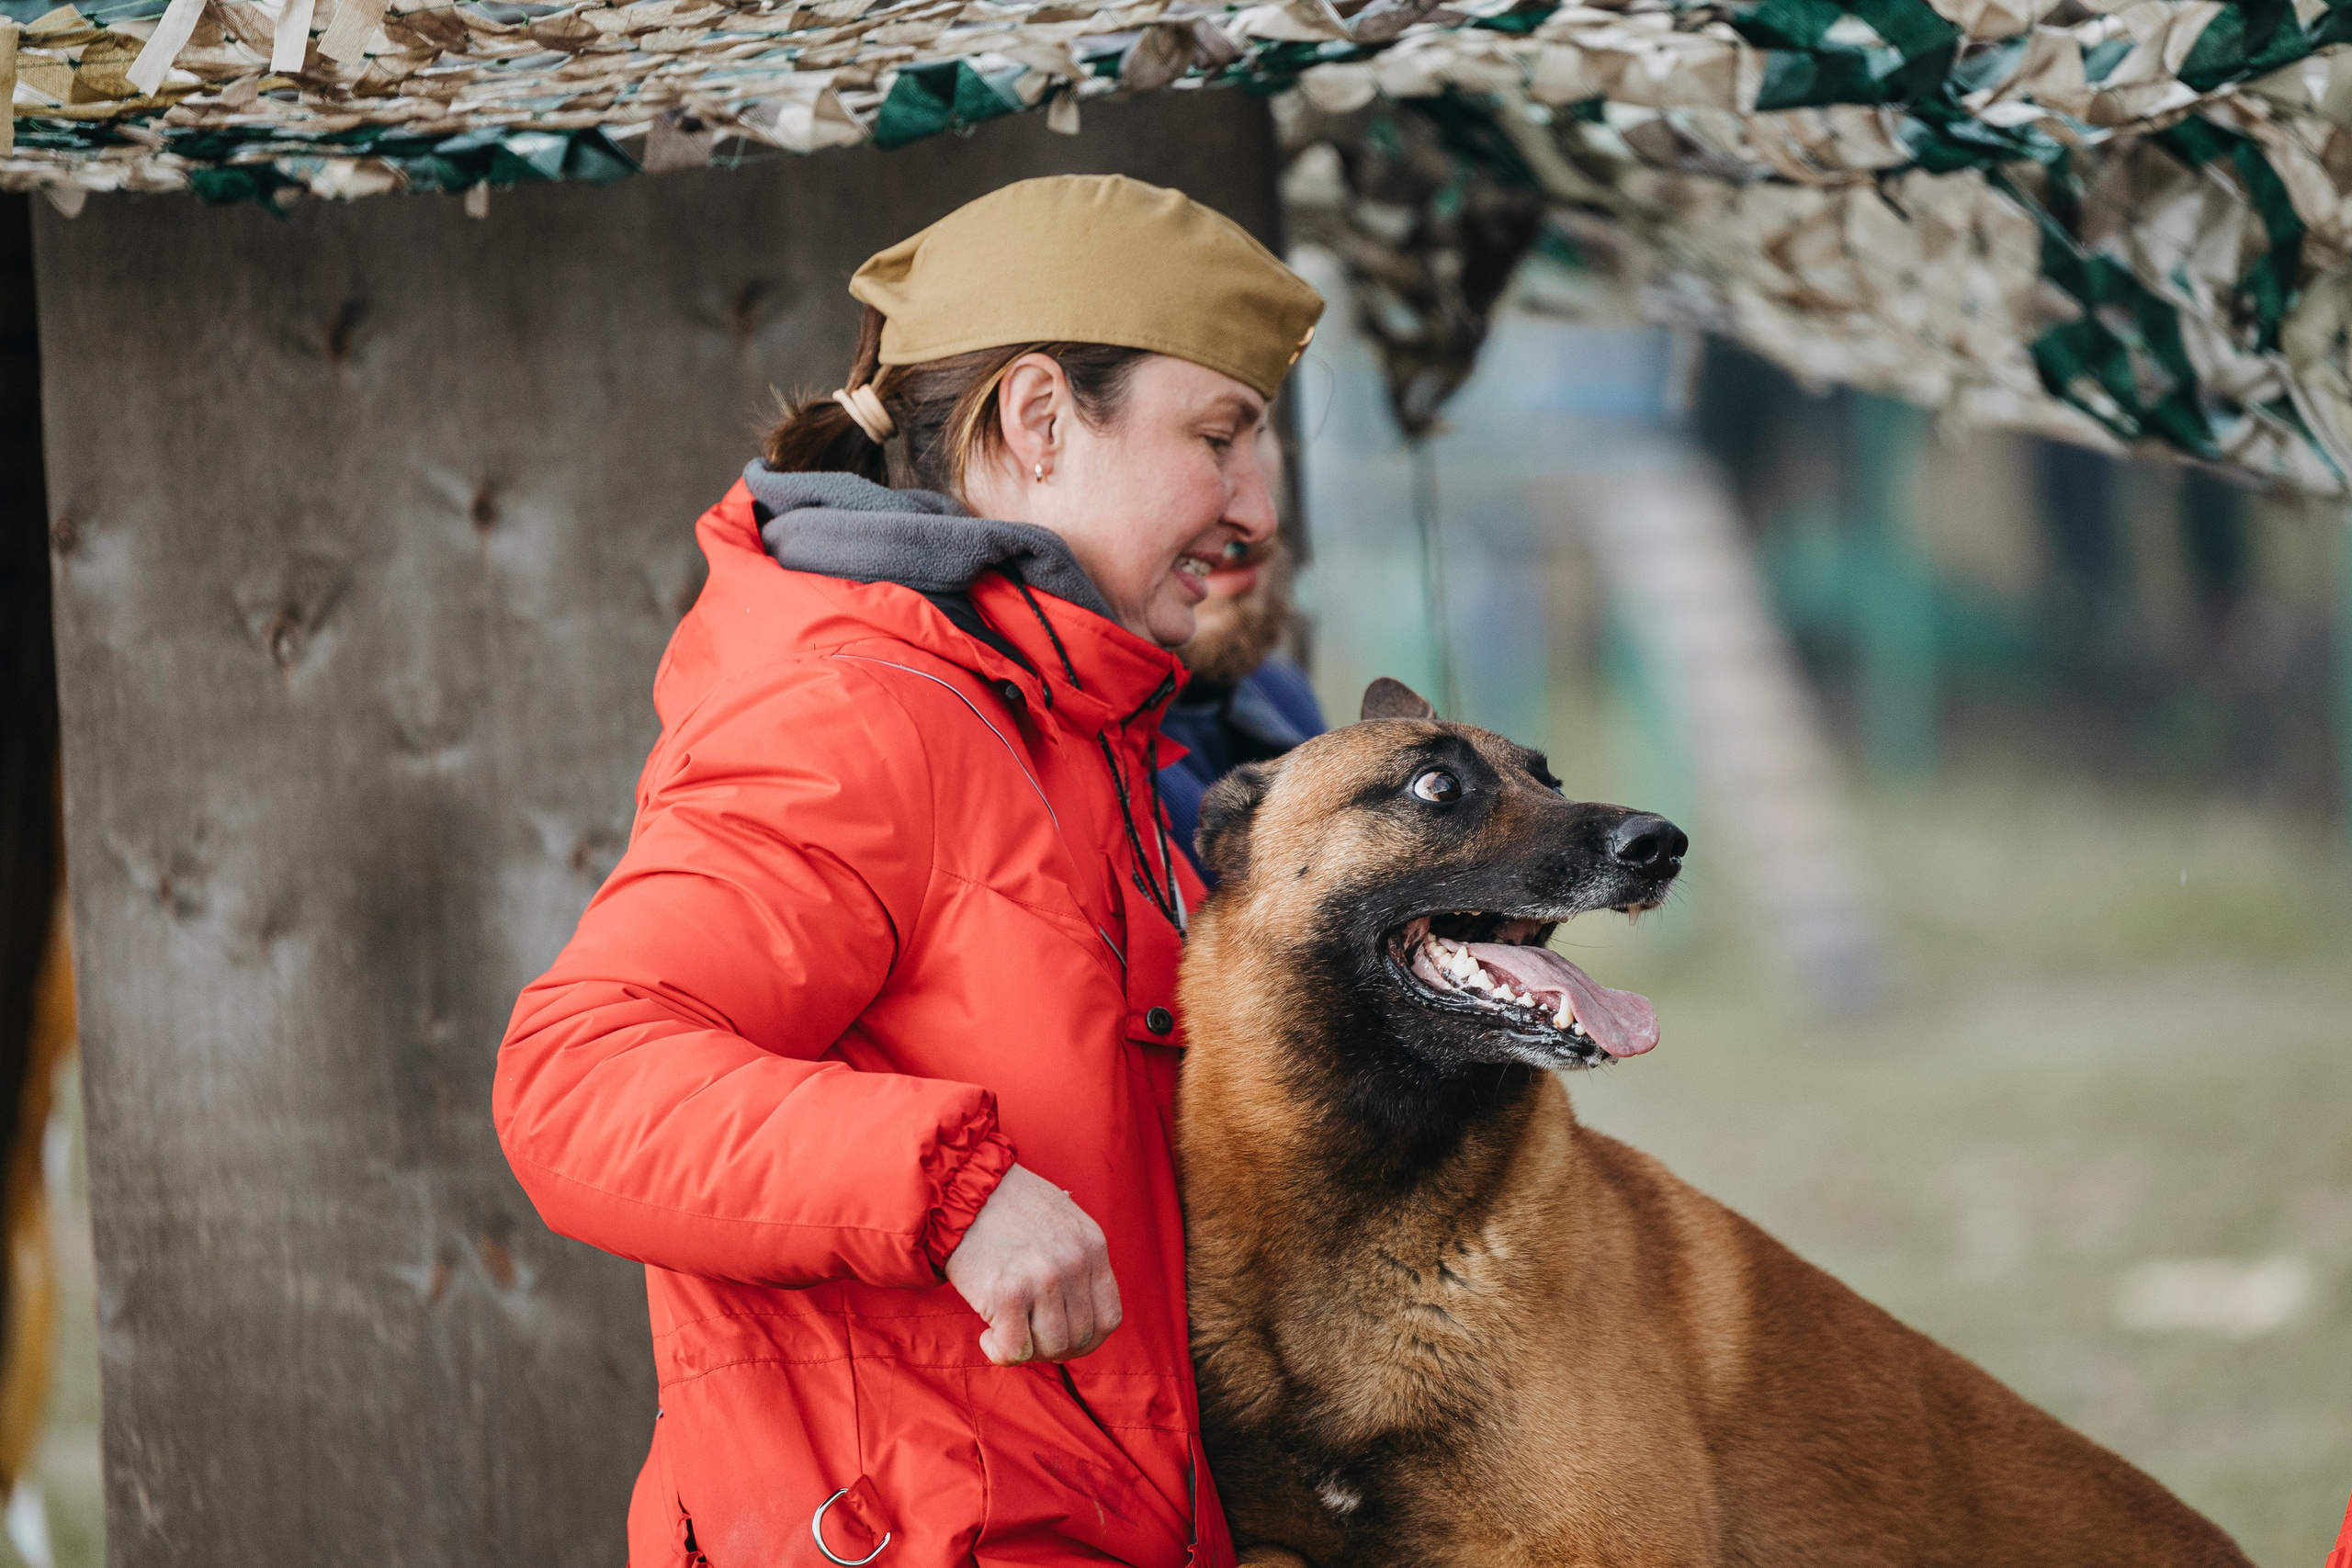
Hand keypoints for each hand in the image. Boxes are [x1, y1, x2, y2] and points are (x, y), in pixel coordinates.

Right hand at [944, 1163, 1121, 1364]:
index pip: (1108, 1318)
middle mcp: (1073, 1263)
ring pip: (1051, 1348)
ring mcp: (1042, 1278)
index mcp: (1092, 1245)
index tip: (1062, 1338)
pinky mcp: (1007, 1293)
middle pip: (1080, 1338)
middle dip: (1052, 1347)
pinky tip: (988, 1333)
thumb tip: (1081, 1312)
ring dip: (1027, 1348)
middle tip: (1026, 1334)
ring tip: (1006, 1329)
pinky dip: (999, 1351)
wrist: (960, 1189)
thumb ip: (1078, 1261)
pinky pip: (1015, 1349)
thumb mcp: (1062, 1221)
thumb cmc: (1007, 1207)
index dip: (1087, 1339)